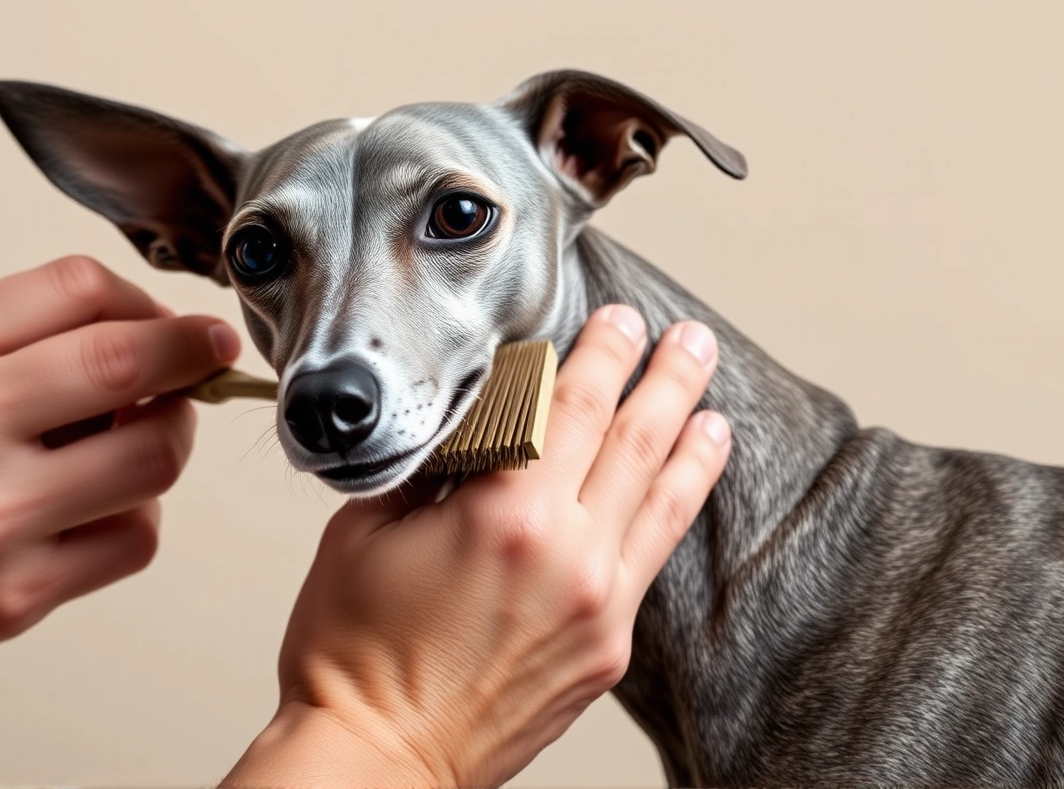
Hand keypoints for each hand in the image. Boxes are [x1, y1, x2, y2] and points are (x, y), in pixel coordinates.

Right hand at [0, 255, 239, 669]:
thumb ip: (19, 333)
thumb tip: (155, 330)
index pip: (78, 287)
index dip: (150, 300)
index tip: (180, 321)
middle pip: (130, 364)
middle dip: (192, 354)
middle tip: (208, 357)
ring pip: (154, 459)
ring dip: (166, 441)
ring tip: (135, 439)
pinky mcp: (11, 597)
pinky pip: (134, 540)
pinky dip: (135, 516)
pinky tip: (96, 507)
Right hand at [224, 306, 731, 787]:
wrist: (380, 759)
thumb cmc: (354, 653)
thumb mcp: (365, 528)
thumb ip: (429, 465)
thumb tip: (474, 422)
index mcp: (506, 513)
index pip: (569, 405)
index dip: (601, 353)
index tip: (619, 318)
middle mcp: (568, 553)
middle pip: (633, 439)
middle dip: (664, 378)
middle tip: (687, 338)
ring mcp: (598, 604)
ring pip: (663, 498)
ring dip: (690, 436)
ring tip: (709, 395)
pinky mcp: (608, 648)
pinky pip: (652, 556)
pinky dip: (675, 506)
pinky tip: (687, 479)